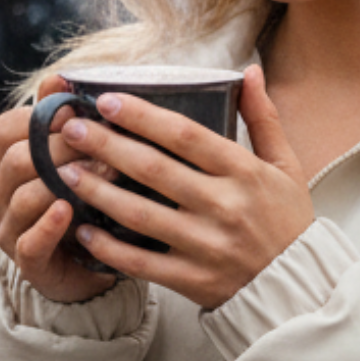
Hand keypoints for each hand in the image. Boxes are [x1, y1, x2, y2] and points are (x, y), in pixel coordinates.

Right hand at [0, 75, 120, 303]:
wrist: (93, 264)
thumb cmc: (85, 201)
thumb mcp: (77, 157)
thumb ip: (64, 119)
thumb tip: (59, 77)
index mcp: (7, 164)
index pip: (5, 129)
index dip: (40, 118)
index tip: (77, 113)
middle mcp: (0, 196)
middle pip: (18, 160)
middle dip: (63, 148)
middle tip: (104, 145)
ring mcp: (9, 230)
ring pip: (25, 197)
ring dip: (67, 182)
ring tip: (106, 174)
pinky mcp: (28, 263)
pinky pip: (30, 241)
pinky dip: (49, 224)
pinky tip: (69, 210)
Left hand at [54, 65, 312, 311]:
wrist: (297, 289)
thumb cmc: (288, 221)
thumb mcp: (286, 166)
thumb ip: (263, 118)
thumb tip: (249, 71)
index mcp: (244, 172)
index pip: (185, 136)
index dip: (142, 116)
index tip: (106, 101)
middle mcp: (224, 206)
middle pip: (153, 170)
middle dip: (106, 145)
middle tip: (70, 127)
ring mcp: (207, 245)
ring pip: (140, 215)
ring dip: (97, 191)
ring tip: (63, 171)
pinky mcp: (194, 280)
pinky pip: (142, 263)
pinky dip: (108, 247)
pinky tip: (82, 228)